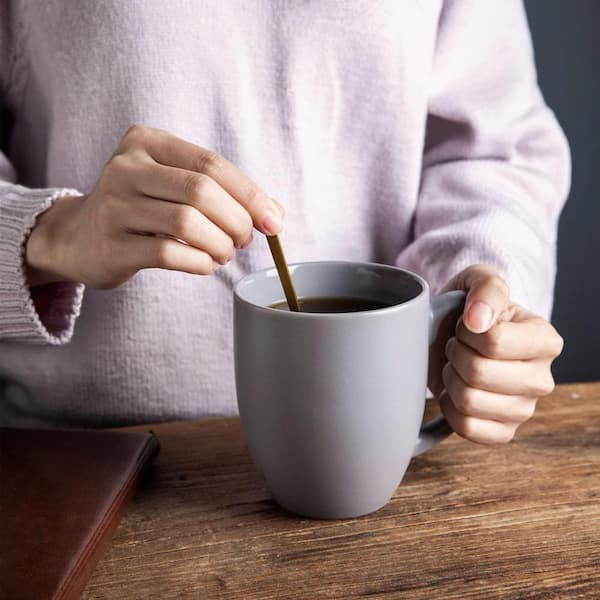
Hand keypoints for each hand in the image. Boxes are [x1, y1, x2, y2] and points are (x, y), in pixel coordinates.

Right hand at [26, 125, 283, 287]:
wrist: (79, 237)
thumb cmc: (142, 209)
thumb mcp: (175, 185)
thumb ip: (224, 192)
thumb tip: (275, 214)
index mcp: (147, 142)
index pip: (211, 164)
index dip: (250, 195)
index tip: (273, 222)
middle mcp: (126, 167)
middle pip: (201, 191)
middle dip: (236, 221)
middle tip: (243, 240)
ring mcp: (113, 206)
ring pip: (186, 223)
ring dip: (219, 244)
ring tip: (224, 253)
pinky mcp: (111, 245)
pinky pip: (169, 254)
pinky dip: (200, 263)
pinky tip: (205, 264)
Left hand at [430, 264, 563, 443]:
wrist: (456, 335)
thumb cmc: (472, 309)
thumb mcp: (478, 280)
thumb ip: (486, 288)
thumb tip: (478, 320)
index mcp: (545, 340)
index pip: (494, 341)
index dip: (466, 330)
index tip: (466, 325)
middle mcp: (541, 379)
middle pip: (478, 373)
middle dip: (455, 354)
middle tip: (457, 345)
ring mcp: (523, 410)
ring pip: (469, 402)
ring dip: (450, 378)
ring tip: (457, 365)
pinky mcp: (503, 431)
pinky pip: (466, 428)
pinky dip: (450, 407)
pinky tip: (454, 390)